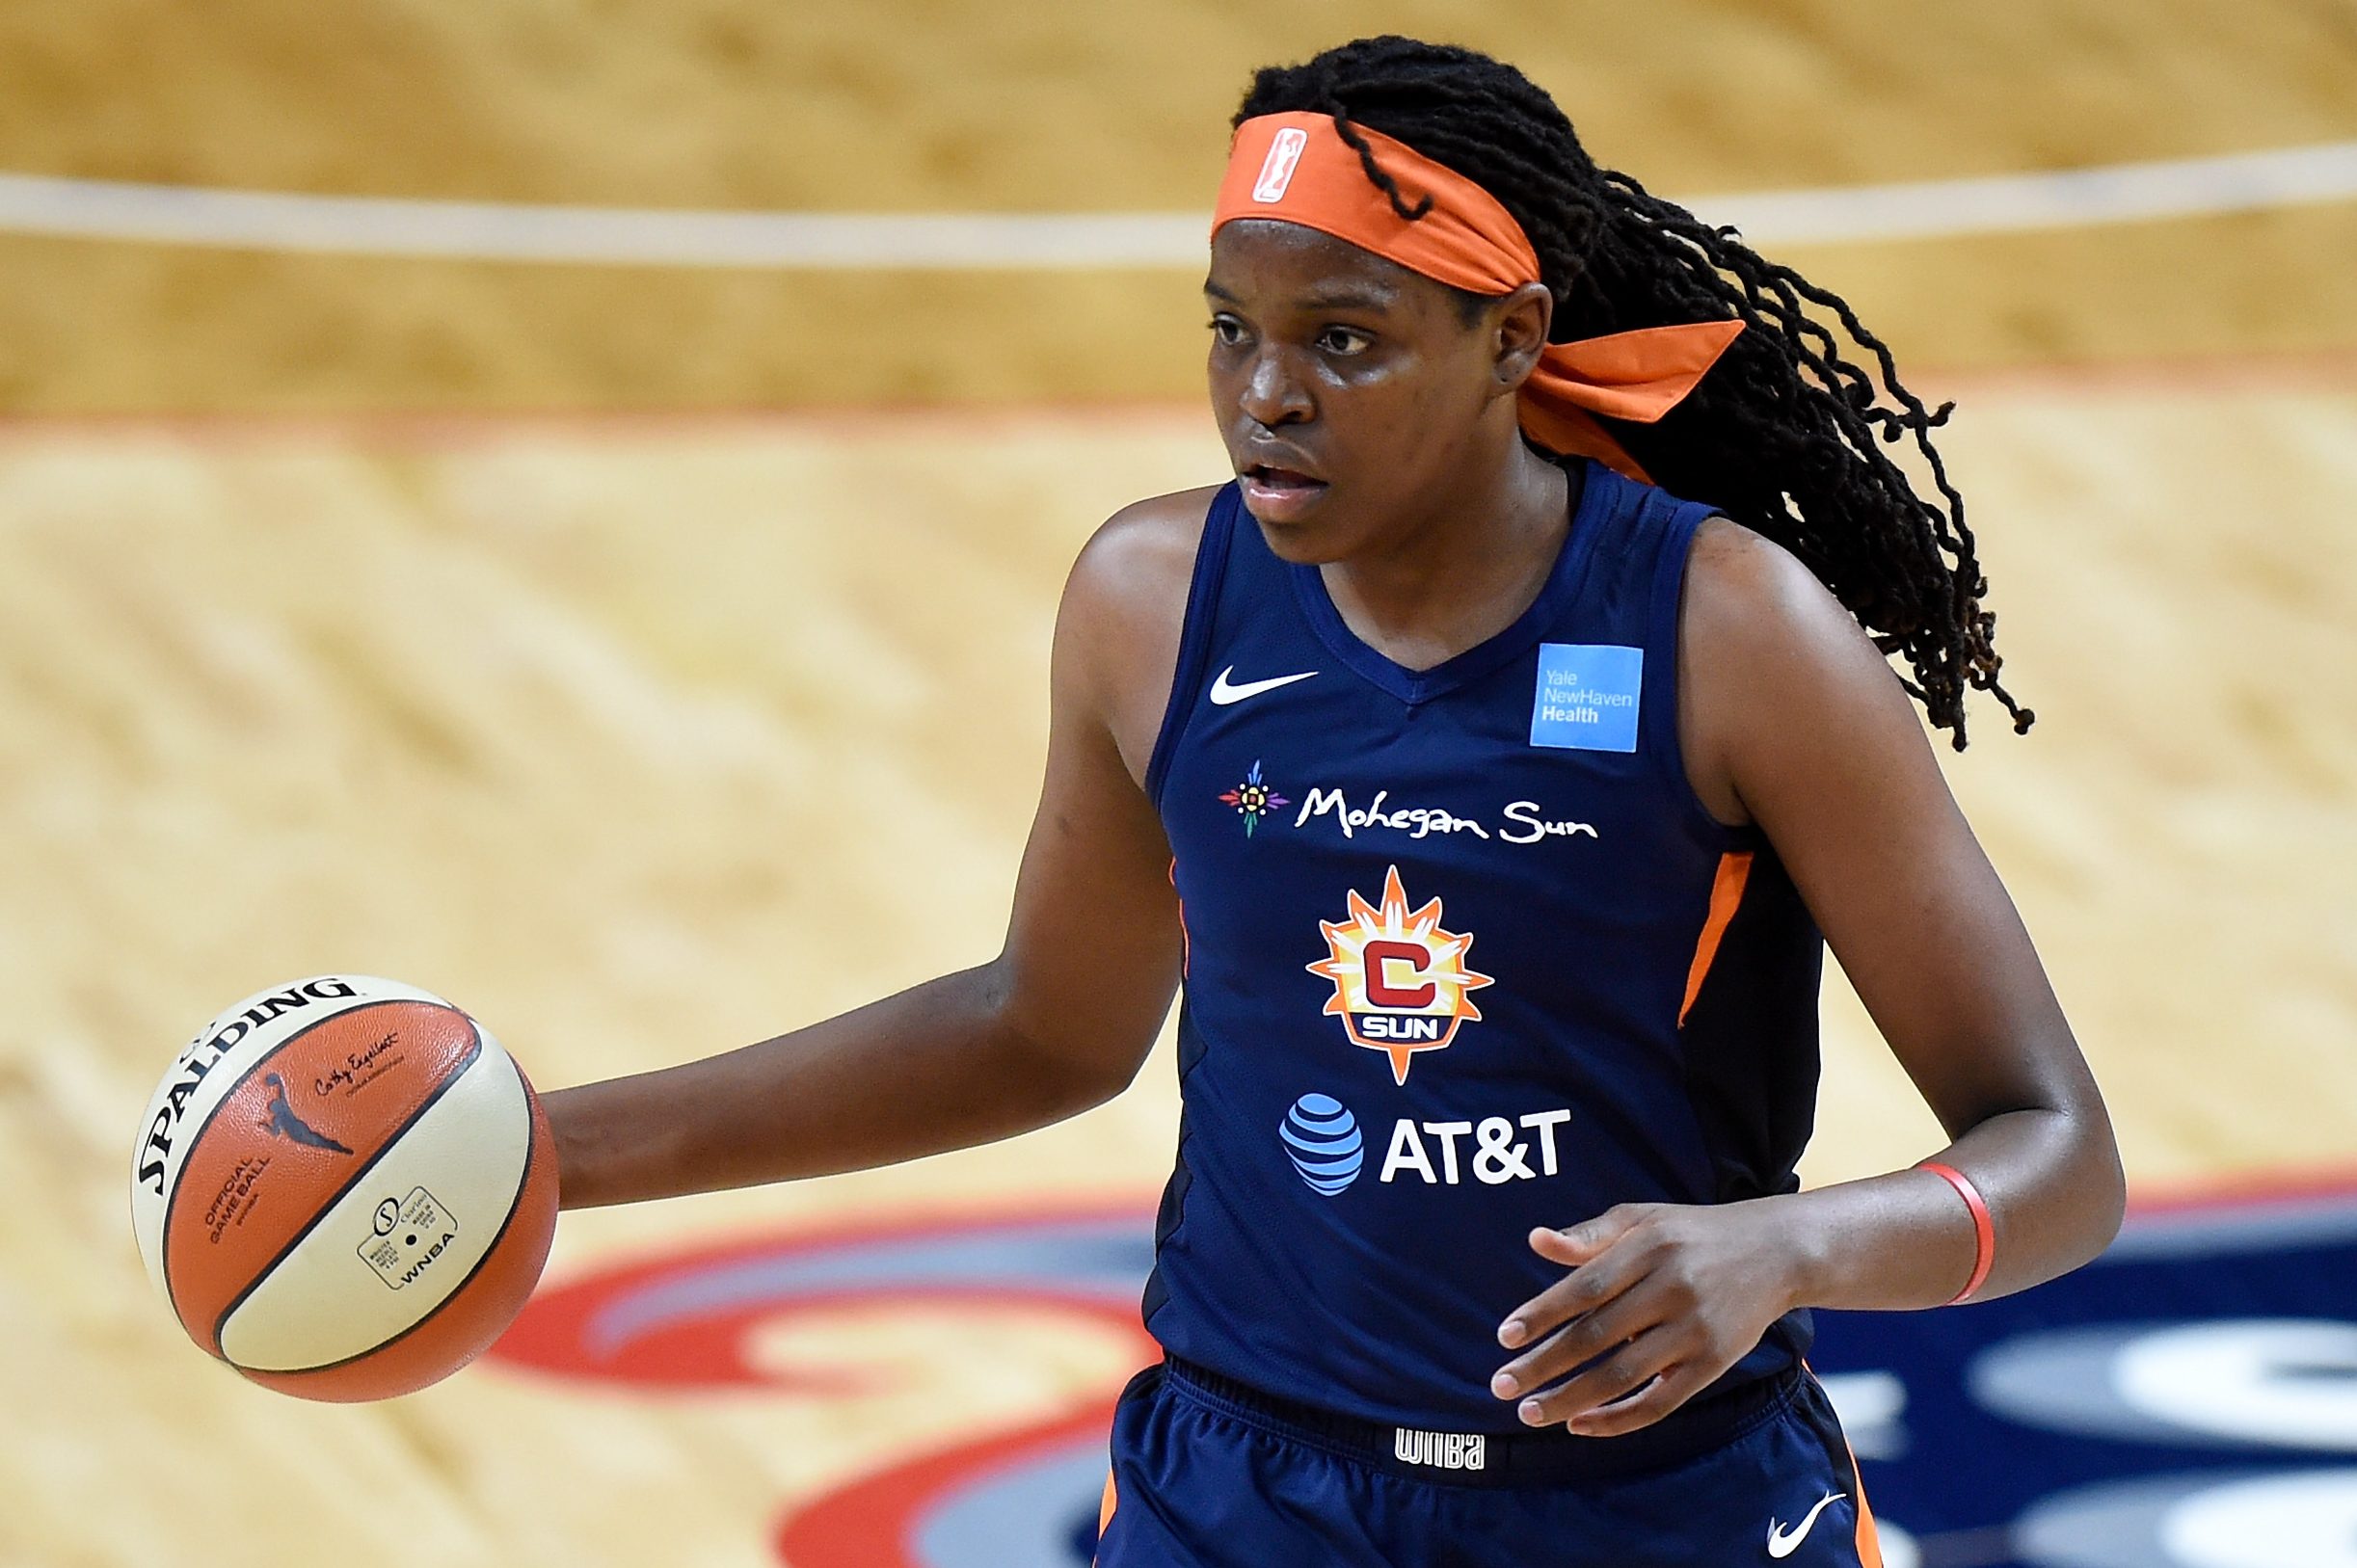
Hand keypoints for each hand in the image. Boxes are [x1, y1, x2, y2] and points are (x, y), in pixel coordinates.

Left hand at [1490, 1199, 1805, 1435]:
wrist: (1776, 1252)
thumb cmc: (1692, 1234)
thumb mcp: (1643, 1218)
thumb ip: (1590, 1235)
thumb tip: (1535, 1240)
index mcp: (1649, 1247)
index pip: (1585, 1287)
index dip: (1543, 1313)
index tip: (1505, 1336)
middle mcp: (1672, 1288)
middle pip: (1597, 1335)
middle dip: (1544, 1364)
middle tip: (1501, 1385)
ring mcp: (1695, 1330)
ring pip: (1624, 1374)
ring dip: (1572, 1399)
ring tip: (1531, 1412)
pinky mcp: (1714, 1364)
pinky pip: (1661, 1402)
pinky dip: (1619, 1419)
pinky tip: (1581, 1425)